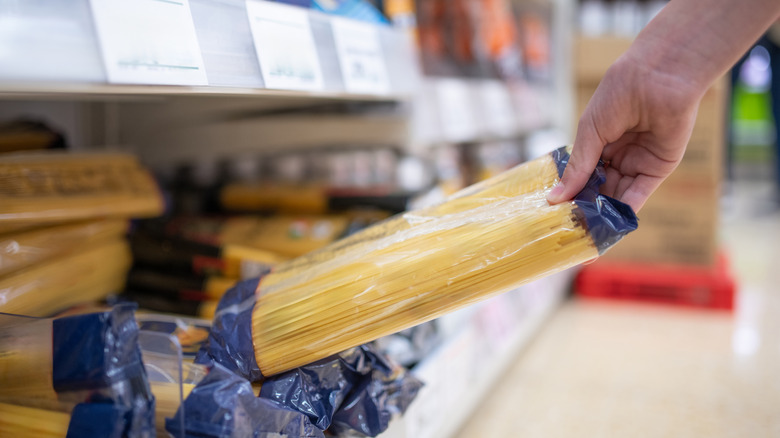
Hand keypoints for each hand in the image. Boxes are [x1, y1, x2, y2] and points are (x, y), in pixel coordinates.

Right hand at [547, 53, 702, 211]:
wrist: (658, 79)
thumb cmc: (618, 95)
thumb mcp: (590, 132)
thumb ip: (578, 167)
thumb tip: (555, 197)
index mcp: (599, 141)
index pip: (582, 172)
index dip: (571, 189)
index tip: (557, 208)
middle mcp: (617, 154)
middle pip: (599, 186)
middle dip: (587, 203)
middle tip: (570, 223)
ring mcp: (637, 162)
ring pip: (617, 193)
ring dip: (604, 210)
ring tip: (586, 227)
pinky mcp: (658, 169)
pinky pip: (639, 193)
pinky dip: (626, 208)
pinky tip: (611, 222)